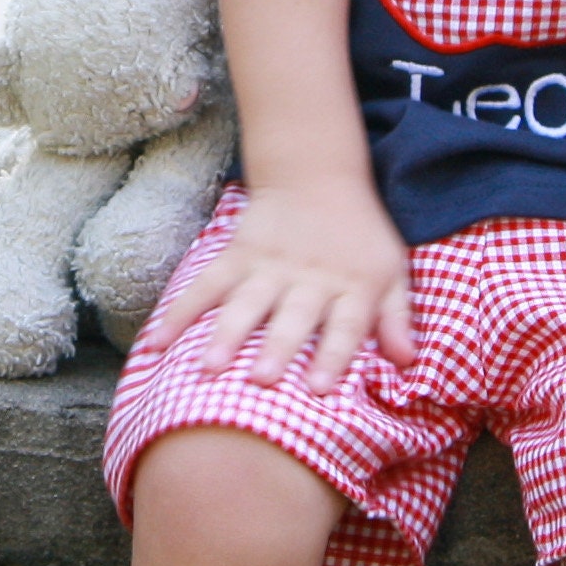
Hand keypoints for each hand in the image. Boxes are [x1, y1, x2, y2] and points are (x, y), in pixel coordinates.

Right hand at [142, 180, 412, 393]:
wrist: (318, 176)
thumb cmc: (361, 236)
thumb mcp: (393, 271)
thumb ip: (397, 318)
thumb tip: (409, 363)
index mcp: (352, 287)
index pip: (345, 325)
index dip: (334, 355)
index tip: (320, 389)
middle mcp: (310, 279)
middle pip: (292, 317)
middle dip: (276, 349)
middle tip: (261, 382)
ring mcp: (270, 266)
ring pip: (245, 303)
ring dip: (226, 334)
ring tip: (208, 368)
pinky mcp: (237, 254)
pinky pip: (206, 285)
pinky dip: (179, 313)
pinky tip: (156, 344)